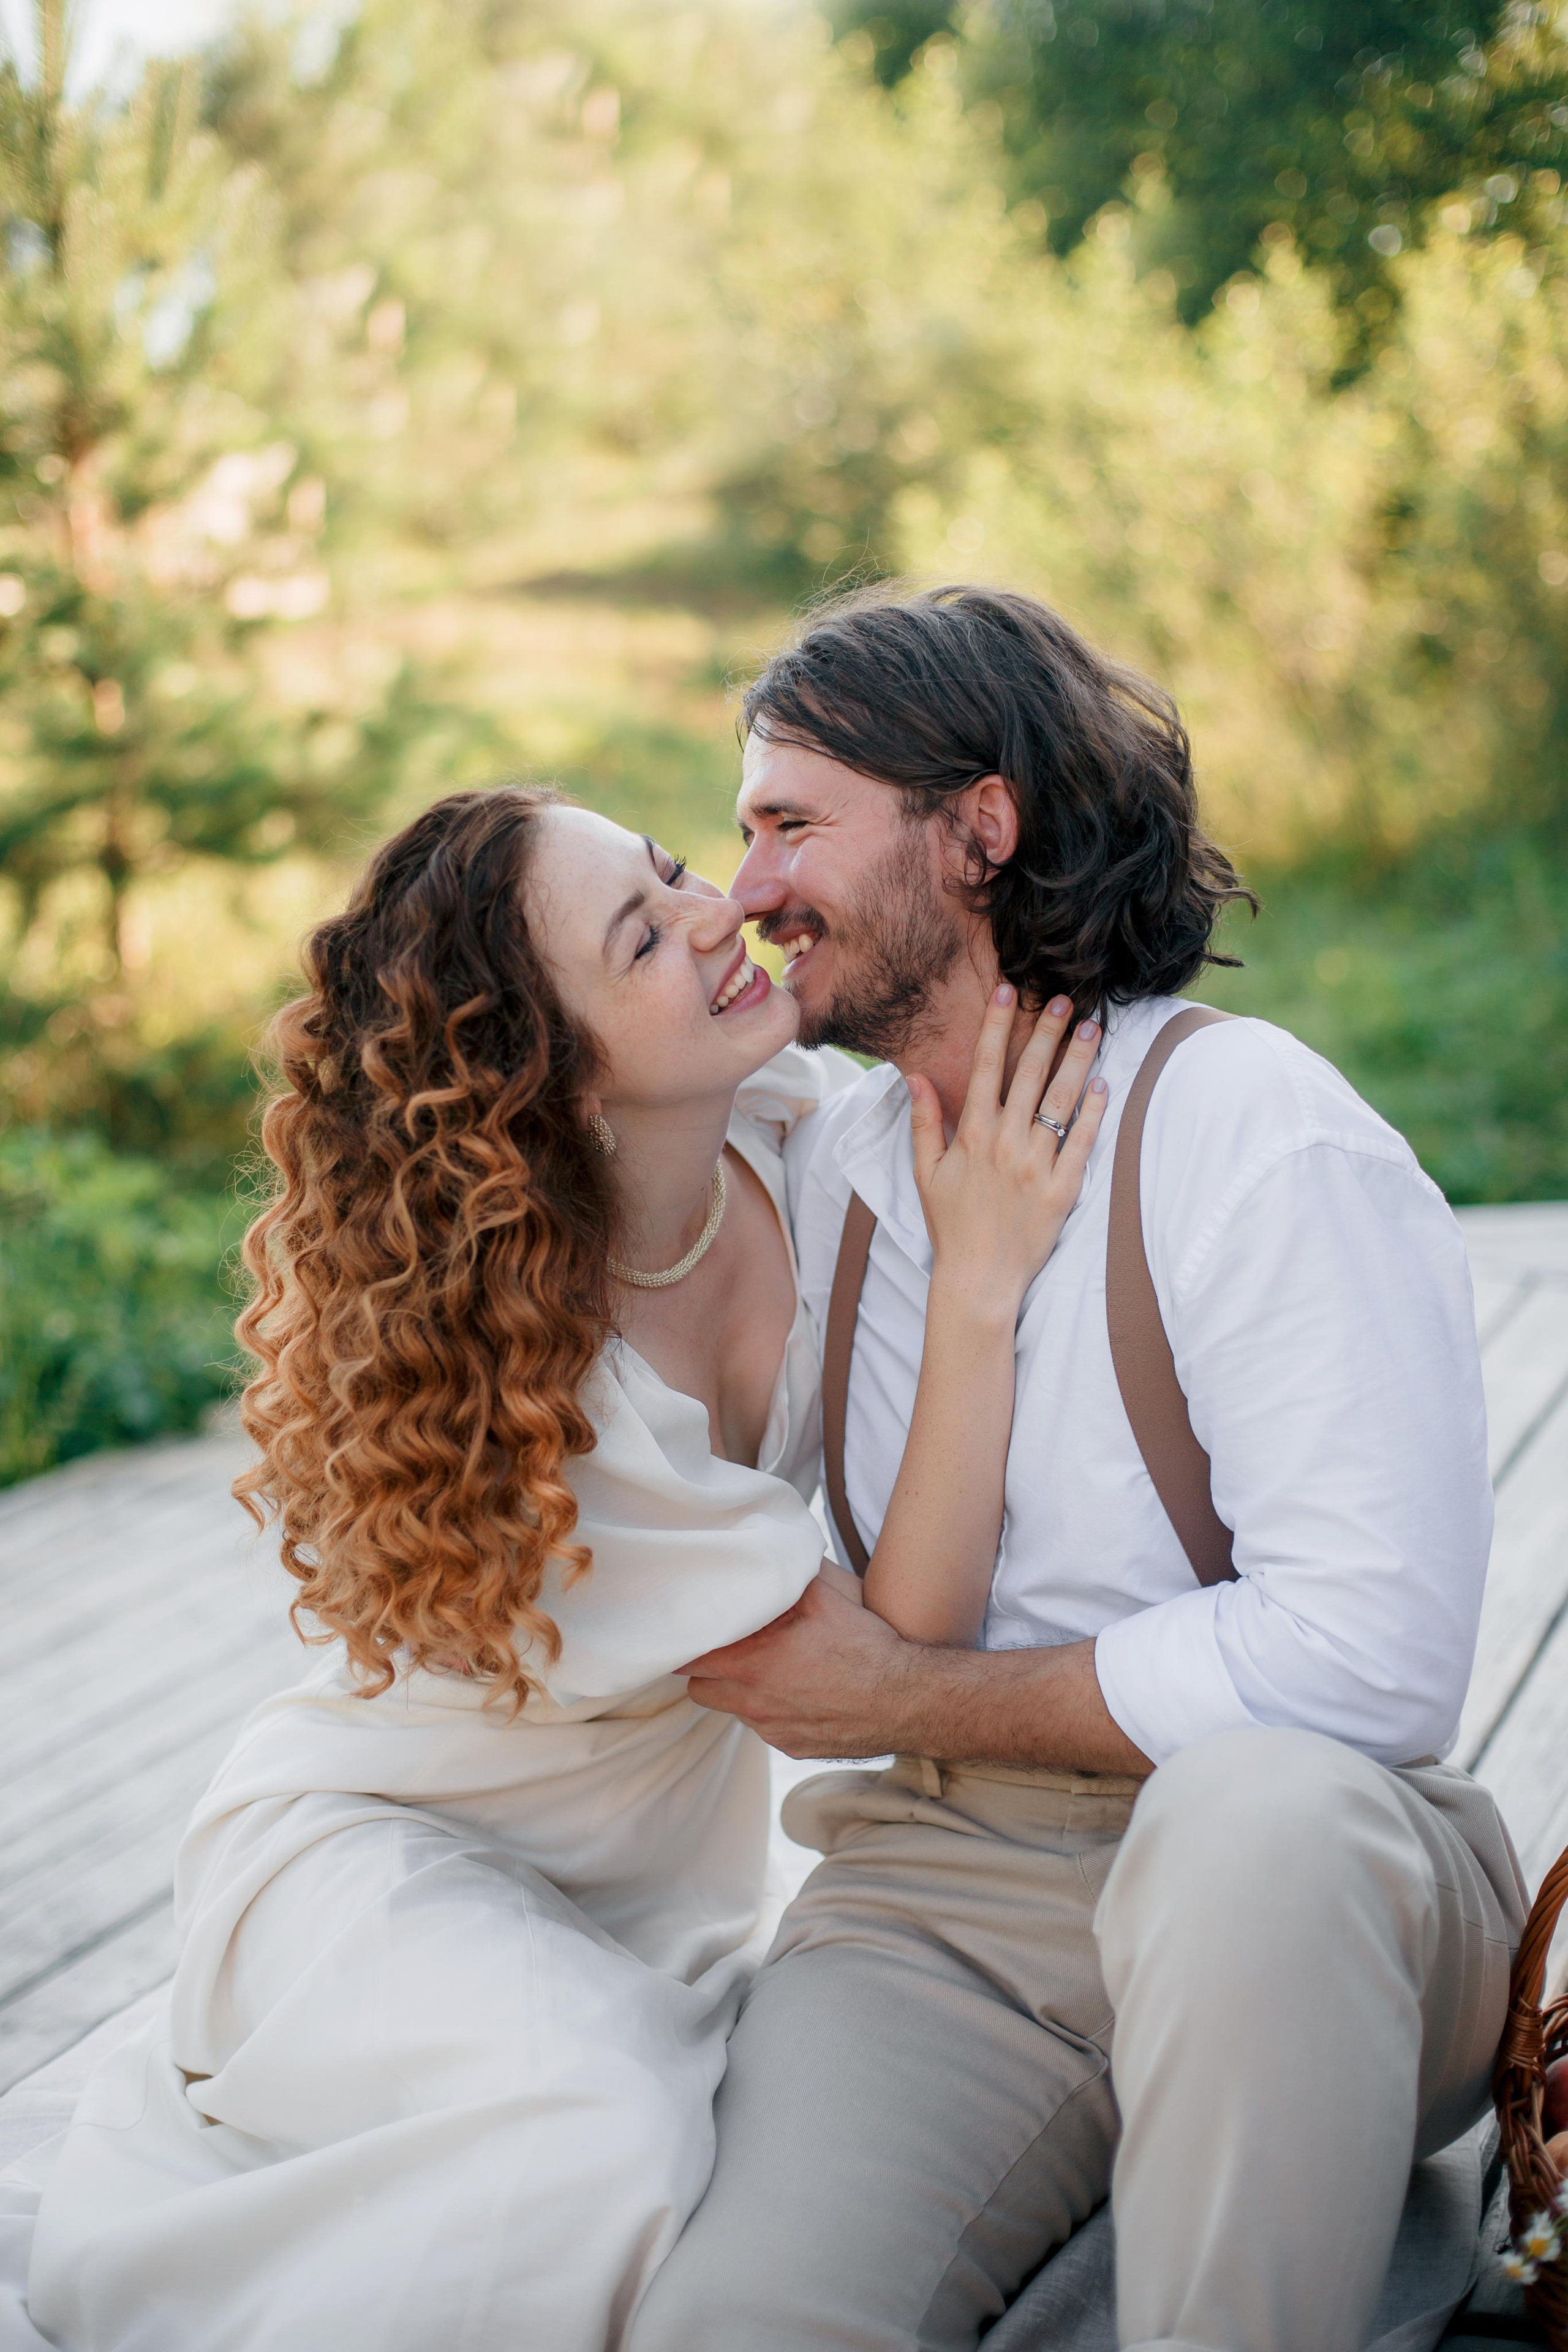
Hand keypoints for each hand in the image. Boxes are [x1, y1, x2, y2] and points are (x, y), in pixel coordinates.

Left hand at [679, 1568, 1151, 1775]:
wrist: (910, 1700)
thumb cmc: (868, 1645)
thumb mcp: (828, 1595)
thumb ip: (789, 1574)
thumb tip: (767, 1546)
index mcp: (753, 1661)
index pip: (686, 1657)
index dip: (683, 1640)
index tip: (688, 1626)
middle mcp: (754, 1702)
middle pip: (697, 1687)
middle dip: (704, 1667)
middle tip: (722, 1645)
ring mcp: (772, 1729)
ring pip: (731, 1708)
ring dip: (737, 1689)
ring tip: (765, 1667)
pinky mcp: (792, 1747)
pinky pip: (765, 1727)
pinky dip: (770, 1710)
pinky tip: (798, 1691)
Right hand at [907, 989, 1107, 1311]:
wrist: (978, 1280)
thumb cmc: (951, 1226)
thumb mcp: (925, 1173)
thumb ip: (923, 1122)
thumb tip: (915, 1077)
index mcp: (971, 1135)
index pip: (986, 1067)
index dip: (998, 1026)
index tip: (1010, 992)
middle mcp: (1004, 1144)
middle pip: (1029, 1075)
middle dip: (1047, 1032)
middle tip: (1065, 998)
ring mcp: (1036, 1166)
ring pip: (1060, 1101)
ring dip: (1077, 1061)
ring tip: (1093, 1028)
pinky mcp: (1062, 1190)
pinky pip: (1081, 1144)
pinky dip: (1093, 1113)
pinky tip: (1103, 1086)